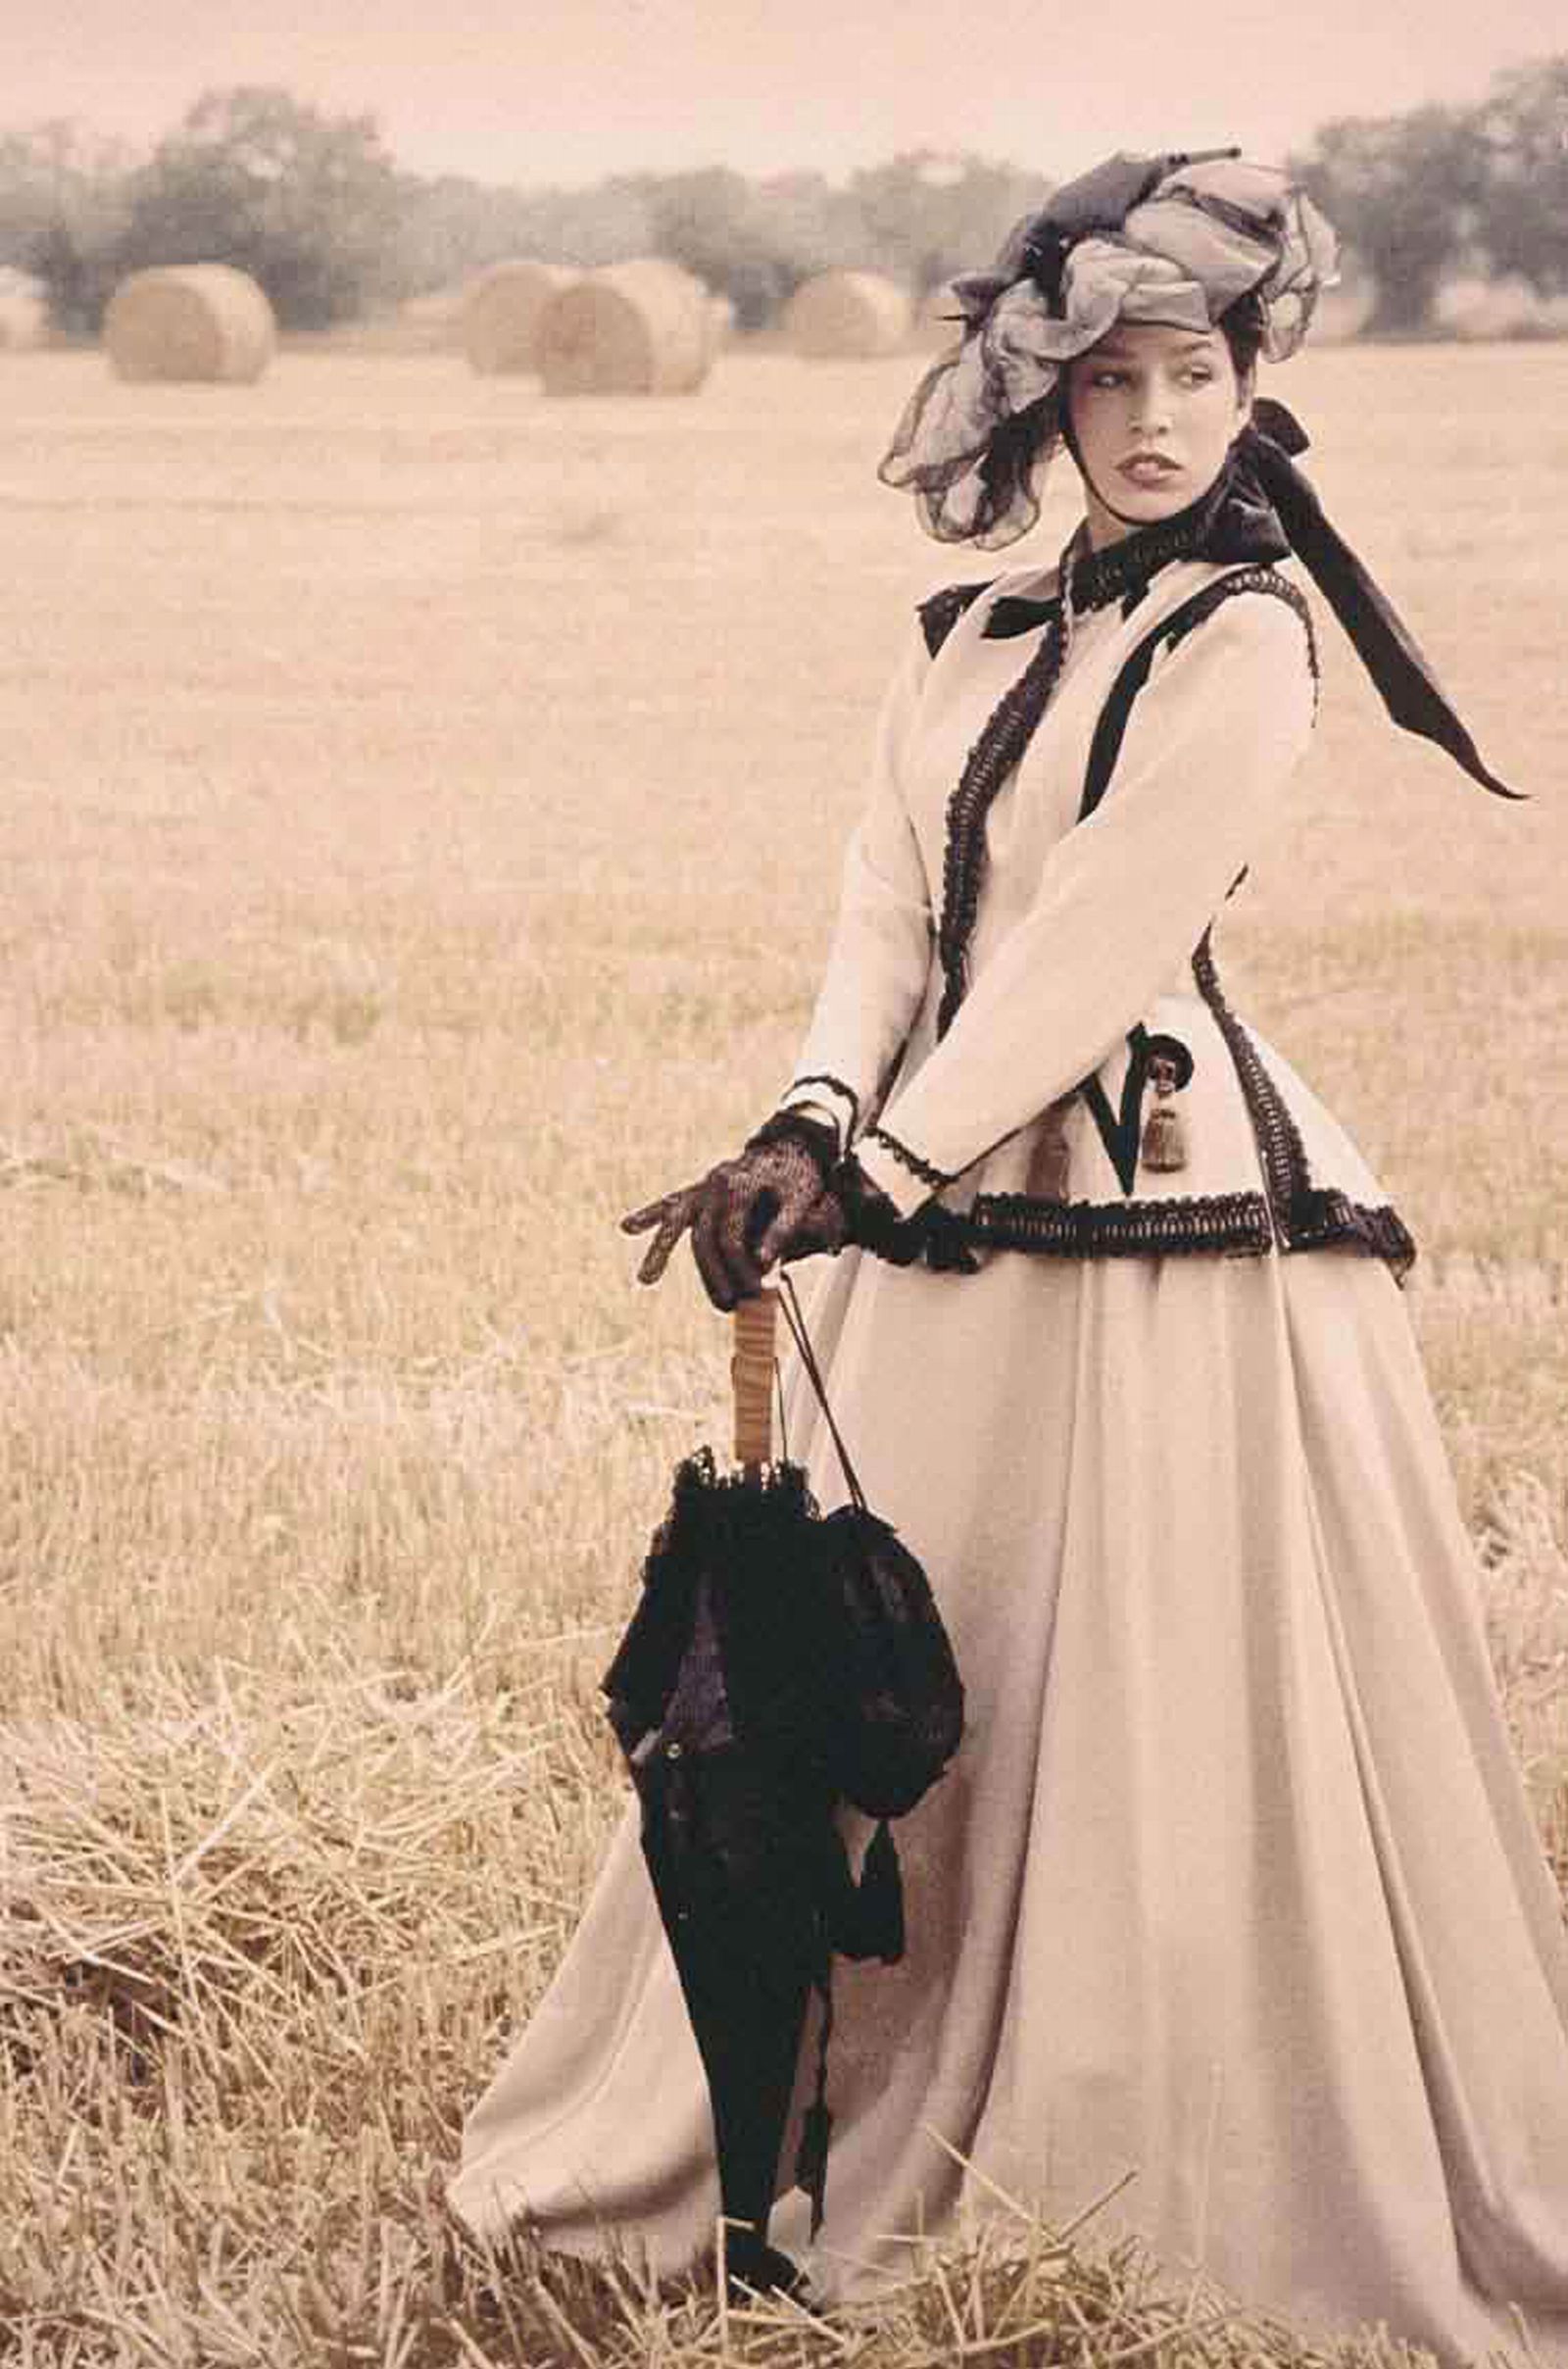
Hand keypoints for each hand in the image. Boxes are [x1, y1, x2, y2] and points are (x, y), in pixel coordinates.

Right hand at [621, 1114, 840, 1310]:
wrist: (792, 1146)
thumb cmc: (799, 1177)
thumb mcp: (802, 1200)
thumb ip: (783, 1231)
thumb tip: (763, 1265)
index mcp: (741, 1184)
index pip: (731, 1237)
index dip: (741, 1269)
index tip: (755, 1293)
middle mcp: (716, 1183)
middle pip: (702, 1236)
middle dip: (712, 1275)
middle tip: (726, 1306)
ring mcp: (704, 1185)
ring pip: (678, 1221)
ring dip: (662, 1251)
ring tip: (645, 1279)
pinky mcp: (699, 1189)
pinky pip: (671, 1203)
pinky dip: (650, 1214)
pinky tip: (627, 1226)